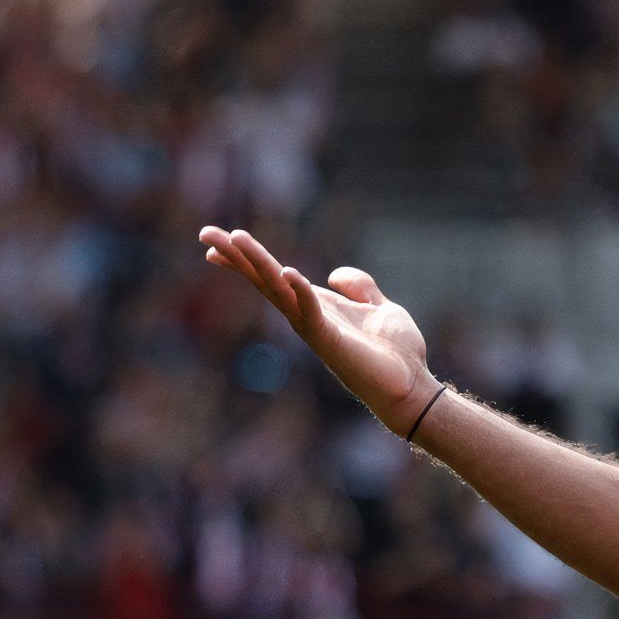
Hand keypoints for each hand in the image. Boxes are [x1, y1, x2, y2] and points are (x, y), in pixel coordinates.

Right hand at [199, 227, 438, 435]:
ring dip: (258, 264)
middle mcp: (308, 317)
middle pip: (265, 280)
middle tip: (205, 232)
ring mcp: (316, 329)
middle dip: (237, 256)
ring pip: (279, 291)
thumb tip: (335, 274)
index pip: (274, 278)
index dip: (246, 261)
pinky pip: (311, 313)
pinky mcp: (331, 341)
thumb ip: (360, 288)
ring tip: (235, 239)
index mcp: (317, 306)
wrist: (413, 386)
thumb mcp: (380, 308)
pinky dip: (300, 292)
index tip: (215, 243)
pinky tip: (288, 272)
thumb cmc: (397, 353)